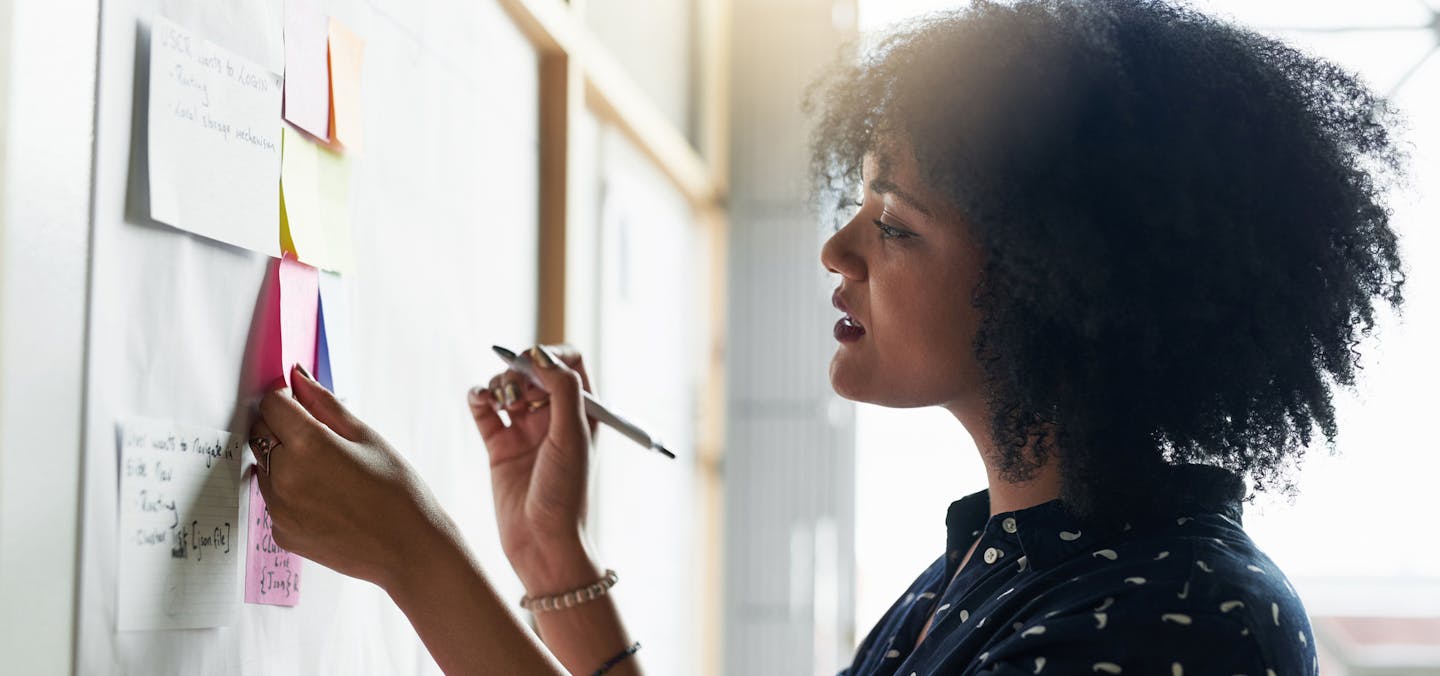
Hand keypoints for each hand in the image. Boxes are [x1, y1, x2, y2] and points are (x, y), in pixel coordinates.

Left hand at [250, 365, 453, 591]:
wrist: (408, 549)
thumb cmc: (397, 491)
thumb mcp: (366, 438)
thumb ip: (325, 404)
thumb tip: (297, 376)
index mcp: (308, 445)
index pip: (271, 404)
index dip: (286, 398)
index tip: (302, 404)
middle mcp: (284, 476)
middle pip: (261, 433)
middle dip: (282, 427)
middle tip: (319, 438)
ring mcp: (279, 509)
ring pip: (264, 467)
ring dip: (283, 461)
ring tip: (327, 474)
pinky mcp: (280, 533)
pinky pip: (273, 500)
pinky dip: (290, 493)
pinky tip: (325, 499)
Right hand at [467, 345, 601, 593]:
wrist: (542, 543)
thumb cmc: (566, 493)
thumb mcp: (572, 437)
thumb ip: (562, 390)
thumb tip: (541, 353)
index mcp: (582, 412)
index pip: (567, 362)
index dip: (548, 355)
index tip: (531, 365)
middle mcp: (554, 417)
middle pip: (533, 370)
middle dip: (519, 369)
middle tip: (514, 390)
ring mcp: (525, 431)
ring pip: (507, 386)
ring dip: (498, 383)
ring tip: (499, 401)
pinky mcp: (498, 446)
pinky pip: (484, 409)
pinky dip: (478, 397)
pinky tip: (480, 400)